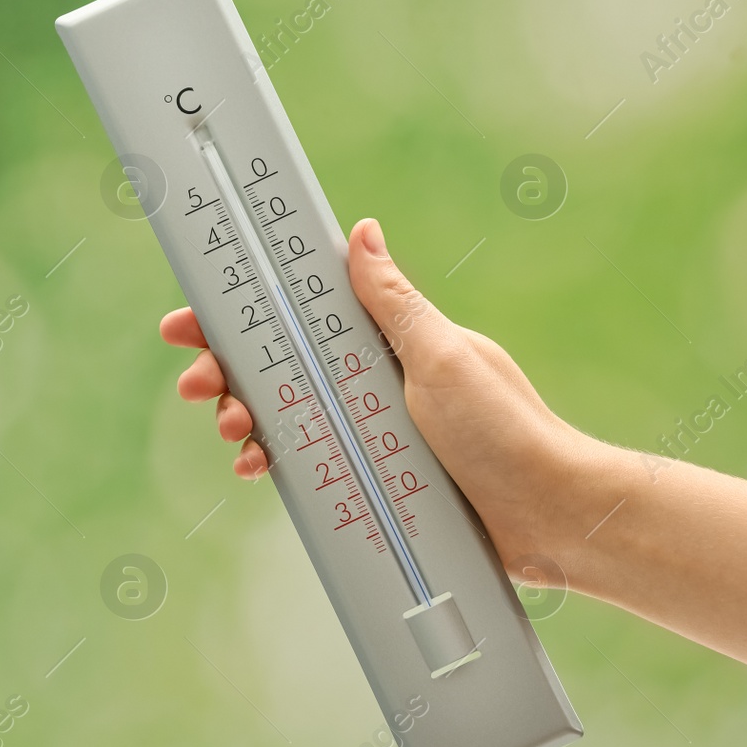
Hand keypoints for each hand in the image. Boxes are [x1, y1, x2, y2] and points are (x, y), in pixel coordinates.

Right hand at [158, 217, 604, 574]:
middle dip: (228, 370)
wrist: (549, 514)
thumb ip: (393, 302)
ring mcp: (372, 435)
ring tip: (229, 427)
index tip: (198, 316)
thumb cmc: (506, 428)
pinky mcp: (375, 482)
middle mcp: (374, 384)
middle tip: (197, 380)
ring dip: (244, 416)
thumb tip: (362, 232)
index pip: (303, 315)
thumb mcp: (442, 355)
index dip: (245, 312)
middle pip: (281, 367)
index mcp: (389, 343)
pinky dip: (277, 462)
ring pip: (287, 417)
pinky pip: (310, 467)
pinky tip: (256, 467)